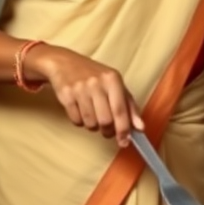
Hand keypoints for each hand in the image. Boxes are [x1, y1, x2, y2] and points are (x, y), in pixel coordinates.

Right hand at [28, 44, 144, 146]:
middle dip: (107, 131)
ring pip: (90, 123)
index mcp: (112, 79)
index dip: (123, 130)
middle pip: (105, 121)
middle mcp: (96, 83)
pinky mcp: (66, 95)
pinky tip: (80, 110)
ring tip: (92, 114)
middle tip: (107, 129)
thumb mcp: (114, 84)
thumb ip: (129, 105)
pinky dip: (79, 121)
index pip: (120, 111)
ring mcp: (80, 88)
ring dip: (93, 126)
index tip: (125, 141)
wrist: (63, 62)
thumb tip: (140, 127)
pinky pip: (76, 120)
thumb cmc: (93, 75)